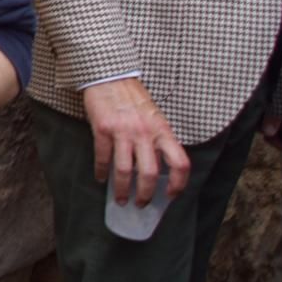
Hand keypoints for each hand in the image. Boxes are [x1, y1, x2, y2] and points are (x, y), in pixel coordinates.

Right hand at [80, 78, 189, 206]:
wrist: (110, 76)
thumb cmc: (132, 98)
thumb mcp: (154, 117)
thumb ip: (158, 139)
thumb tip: (157, 168)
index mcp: (162, 130)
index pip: (180, 163)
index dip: (178, 184)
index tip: (170, 196)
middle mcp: (145, 133)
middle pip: (149, 173)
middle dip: (145, 194)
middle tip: (141, 204)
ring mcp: (124, 131)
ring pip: (125, 170)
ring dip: (122, 189)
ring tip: (120, 199)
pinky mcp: (103, 129)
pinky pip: (103, 157)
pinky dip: (102, 172)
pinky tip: (101, 178)